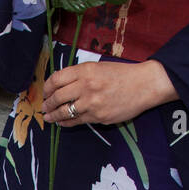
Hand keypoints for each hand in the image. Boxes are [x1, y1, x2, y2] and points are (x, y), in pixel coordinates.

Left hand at [41, 60, 177, 126]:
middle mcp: (87, 86)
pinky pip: (76, 121)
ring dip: (53, 115)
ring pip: (64, 112)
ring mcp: (92, 103)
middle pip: (57, 97)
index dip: (47, 87)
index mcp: (86, 71)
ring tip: (48, 117)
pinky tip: (62, 122)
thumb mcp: (98, 67)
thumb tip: (59, 85)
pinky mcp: (98, 117)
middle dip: (48, 104)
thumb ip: (79, 75)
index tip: (46, 92)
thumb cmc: (122, 74)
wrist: (144, 85)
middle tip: (44, 107)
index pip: (57, 79)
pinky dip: (66, 122)